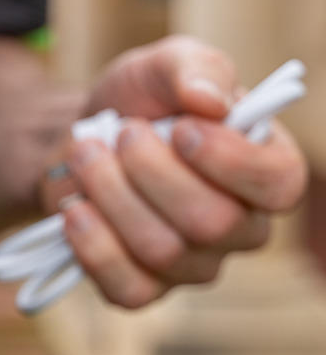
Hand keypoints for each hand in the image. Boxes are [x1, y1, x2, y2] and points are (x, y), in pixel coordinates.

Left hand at [45, 35, 307, 307]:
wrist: (78, 136)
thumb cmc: (136, 103)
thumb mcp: (163, 65)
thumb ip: (195, 69)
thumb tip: (210, 101)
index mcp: (263, 168)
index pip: (278, 184)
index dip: (229, 161)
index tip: (180, 128)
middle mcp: (241, 226)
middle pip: (211, 222)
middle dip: (149, 170)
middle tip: (120, 132)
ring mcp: (194, 264)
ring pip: (161, 250)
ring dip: (110, 193)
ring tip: (85, 153)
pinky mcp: (146, 286)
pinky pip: (129, 289)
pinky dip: (92, 246)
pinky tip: (76, 209)